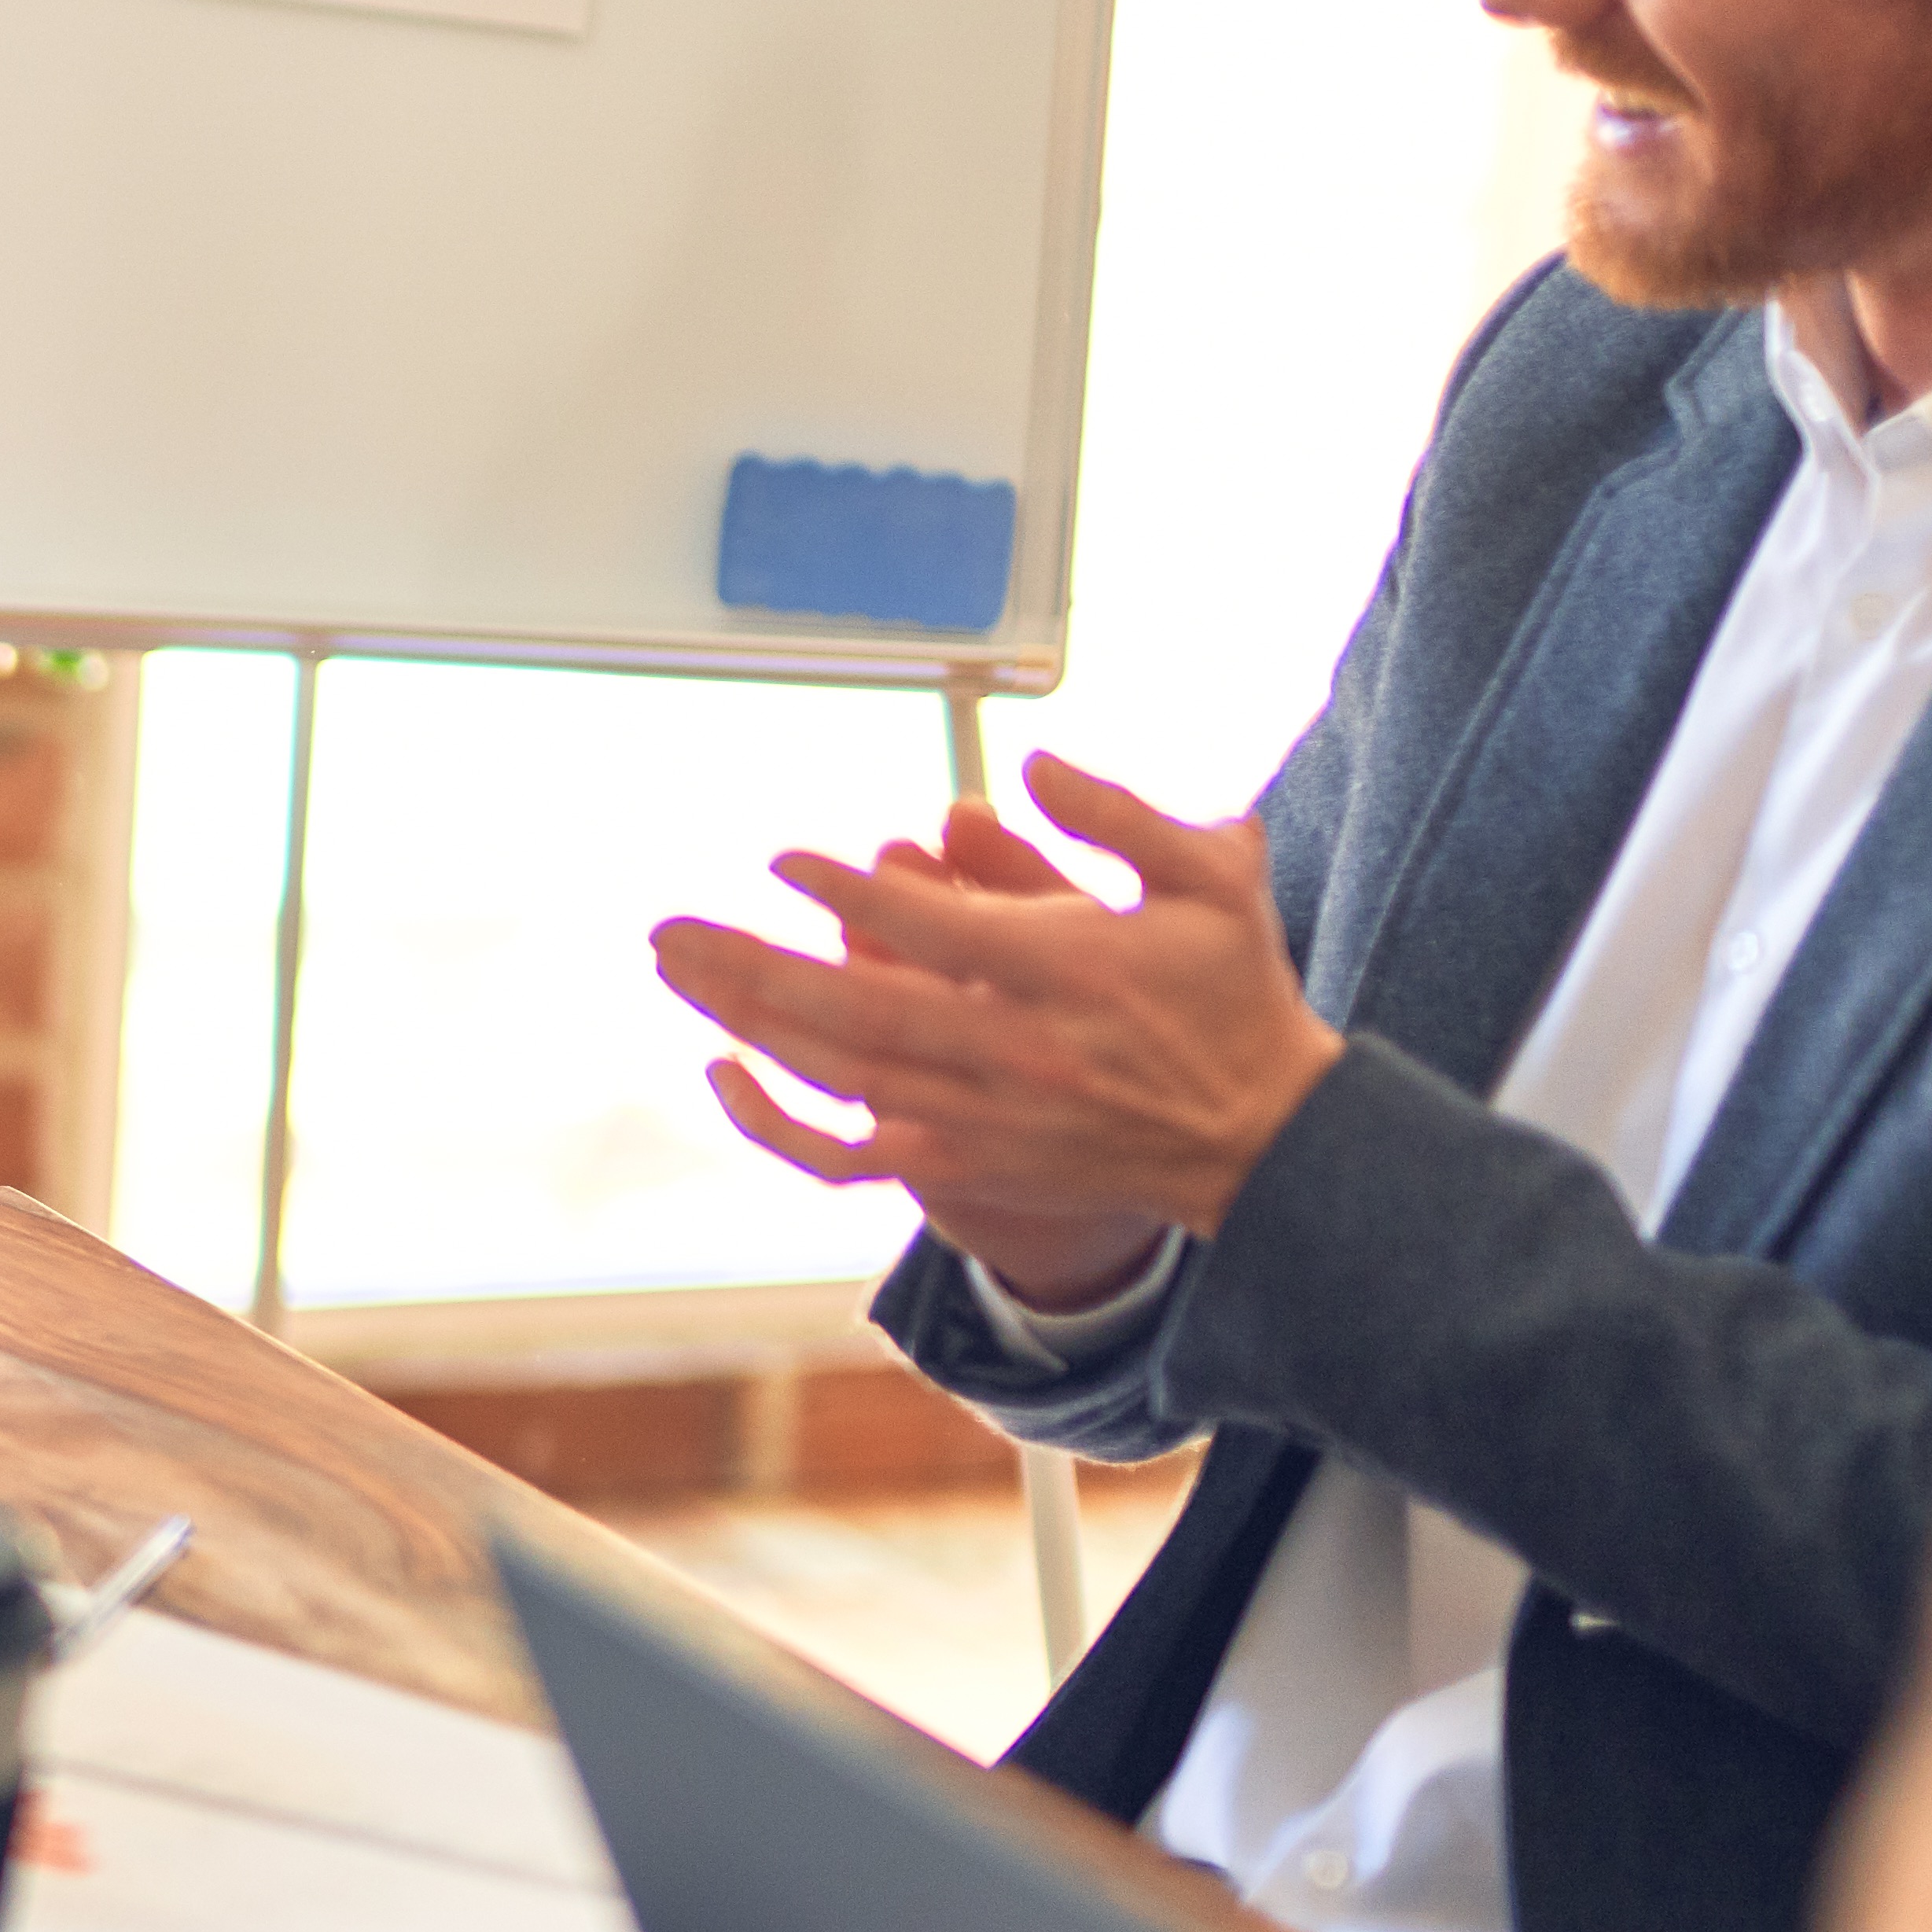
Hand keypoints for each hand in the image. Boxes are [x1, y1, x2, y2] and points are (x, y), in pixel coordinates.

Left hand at [650, 757, 1338, 1311]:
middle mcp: (1017, 1052)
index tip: (782, 862)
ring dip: (748, 1023)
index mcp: (1075, 972)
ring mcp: (985, 1118)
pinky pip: (850, 1159)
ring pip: (842, 1075)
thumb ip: (1122, 816)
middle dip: (756, 968)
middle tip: (670, 928)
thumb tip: (1030, 763)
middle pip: (860, 1010)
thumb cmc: (1229, 993)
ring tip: (679, 969)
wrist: (1261, 1138)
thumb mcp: (1211, 880)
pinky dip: (779, 1128)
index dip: (852, 896)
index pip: (939, 930)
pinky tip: (725, 1078)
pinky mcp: (967, 1168)